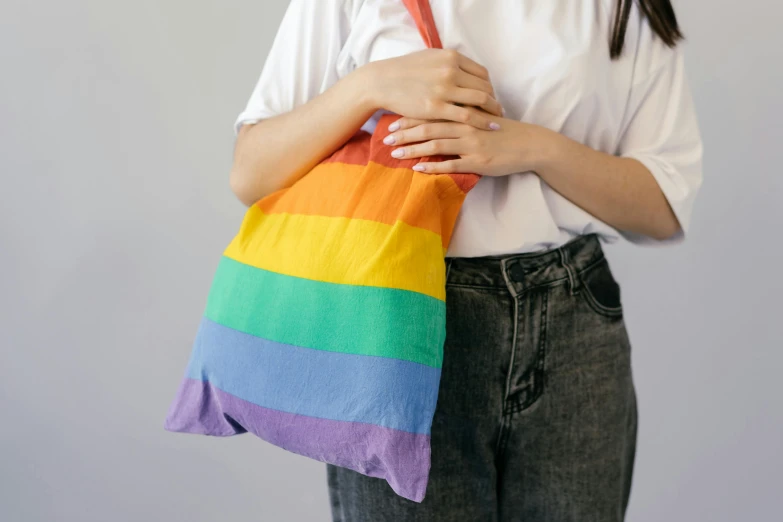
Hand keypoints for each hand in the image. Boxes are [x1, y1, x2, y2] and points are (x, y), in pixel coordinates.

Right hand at [361, 49, 502, 130]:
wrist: (382, 81)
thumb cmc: (404, 71)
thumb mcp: (429, 58)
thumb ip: (448, 62)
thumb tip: (463, 68)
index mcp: (451, 57)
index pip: (481, 73)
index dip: (489, 87)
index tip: (490, 97)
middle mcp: (450, 70)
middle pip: (484, 86)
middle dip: (493, 100)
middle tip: (497, 111)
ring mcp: (444, 88)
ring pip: (480, 100)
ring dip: (492, 111)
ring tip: (497, 120)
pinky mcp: (436, 107)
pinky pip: (467, 115)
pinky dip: (482, 122)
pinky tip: (489, 128)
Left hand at [382, 109, 560, 176]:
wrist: (528, 145)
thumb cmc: (501, 132)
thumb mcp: (480, 117)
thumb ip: (459, 114)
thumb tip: (435, 115)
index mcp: (464, 112)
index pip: (431, 112)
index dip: (409, 118)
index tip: (391, 122)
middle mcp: (465, 126)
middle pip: (428, 127)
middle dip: (404, 134)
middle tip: (386, 139)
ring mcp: (471, 144)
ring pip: (435, 145)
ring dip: (412, 150)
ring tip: (394, 155)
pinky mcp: (477, 162)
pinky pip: (450, 165)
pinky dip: (432, 167)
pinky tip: (417, 169)